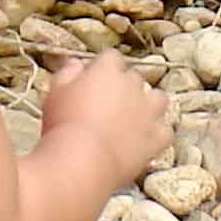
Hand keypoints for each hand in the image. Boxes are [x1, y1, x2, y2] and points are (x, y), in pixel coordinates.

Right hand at [41, 51, 168, 184]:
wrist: (83, 161)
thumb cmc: (63, 125)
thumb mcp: (55, 93)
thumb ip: (68, 74)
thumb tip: (76, 63)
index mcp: (108, 71)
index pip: (110, 58)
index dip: (101, 68)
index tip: (91, 81)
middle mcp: (132, 86)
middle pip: (133, 78)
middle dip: (123, 88)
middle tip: (106, 105)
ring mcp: (147, 112)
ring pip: (158, 99)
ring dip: (149, 105)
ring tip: (134, 118)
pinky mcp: (155, 138)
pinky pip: (165, 131)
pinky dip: (158, 134)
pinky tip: (146, 141)